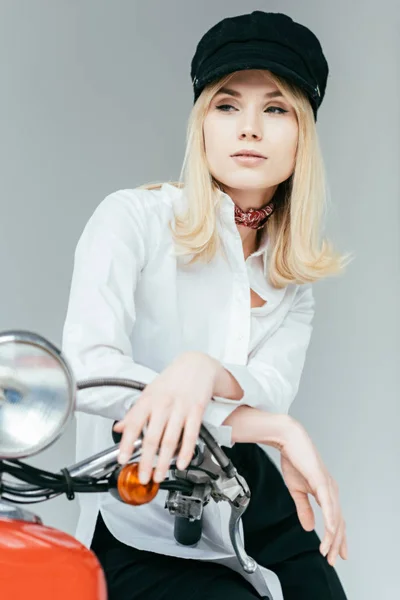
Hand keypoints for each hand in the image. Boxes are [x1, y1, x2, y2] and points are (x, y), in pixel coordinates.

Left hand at [113, 351, 220, 483]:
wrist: (197, 364)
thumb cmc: (172, 379)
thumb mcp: (150, 392)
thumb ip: (135, 412)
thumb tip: (119, 427)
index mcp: (149, 400)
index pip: (134, 424)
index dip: (127, 443)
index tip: (122, 459)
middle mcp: (163, 404)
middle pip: (152, 437)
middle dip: (146, 461)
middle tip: (143, 476)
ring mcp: (180, 408)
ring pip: (170, 440)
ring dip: (164, 461)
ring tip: (159, 475)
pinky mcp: (196, 410)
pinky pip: (191, 434)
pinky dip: (186, 451)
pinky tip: (182, 463)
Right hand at [278, 421, 347, 566]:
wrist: (288, 440)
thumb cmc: (293, 459)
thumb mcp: (296, 490)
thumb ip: (304, 508)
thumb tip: (310, 527)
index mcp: (325, 492)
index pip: (336, 519)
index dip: (337, 538)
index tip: (335, 554)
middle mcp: (331, 490)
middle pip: (339, 522)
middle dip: (336, 543)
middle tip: (332, 559)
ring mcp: (328, 486)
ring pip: (336, 517)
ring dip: (333, 537)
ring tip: (328, 551)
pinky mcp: (322, 481)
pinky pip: (329, 505)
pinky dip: (331, 520)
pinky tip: (330, 532)